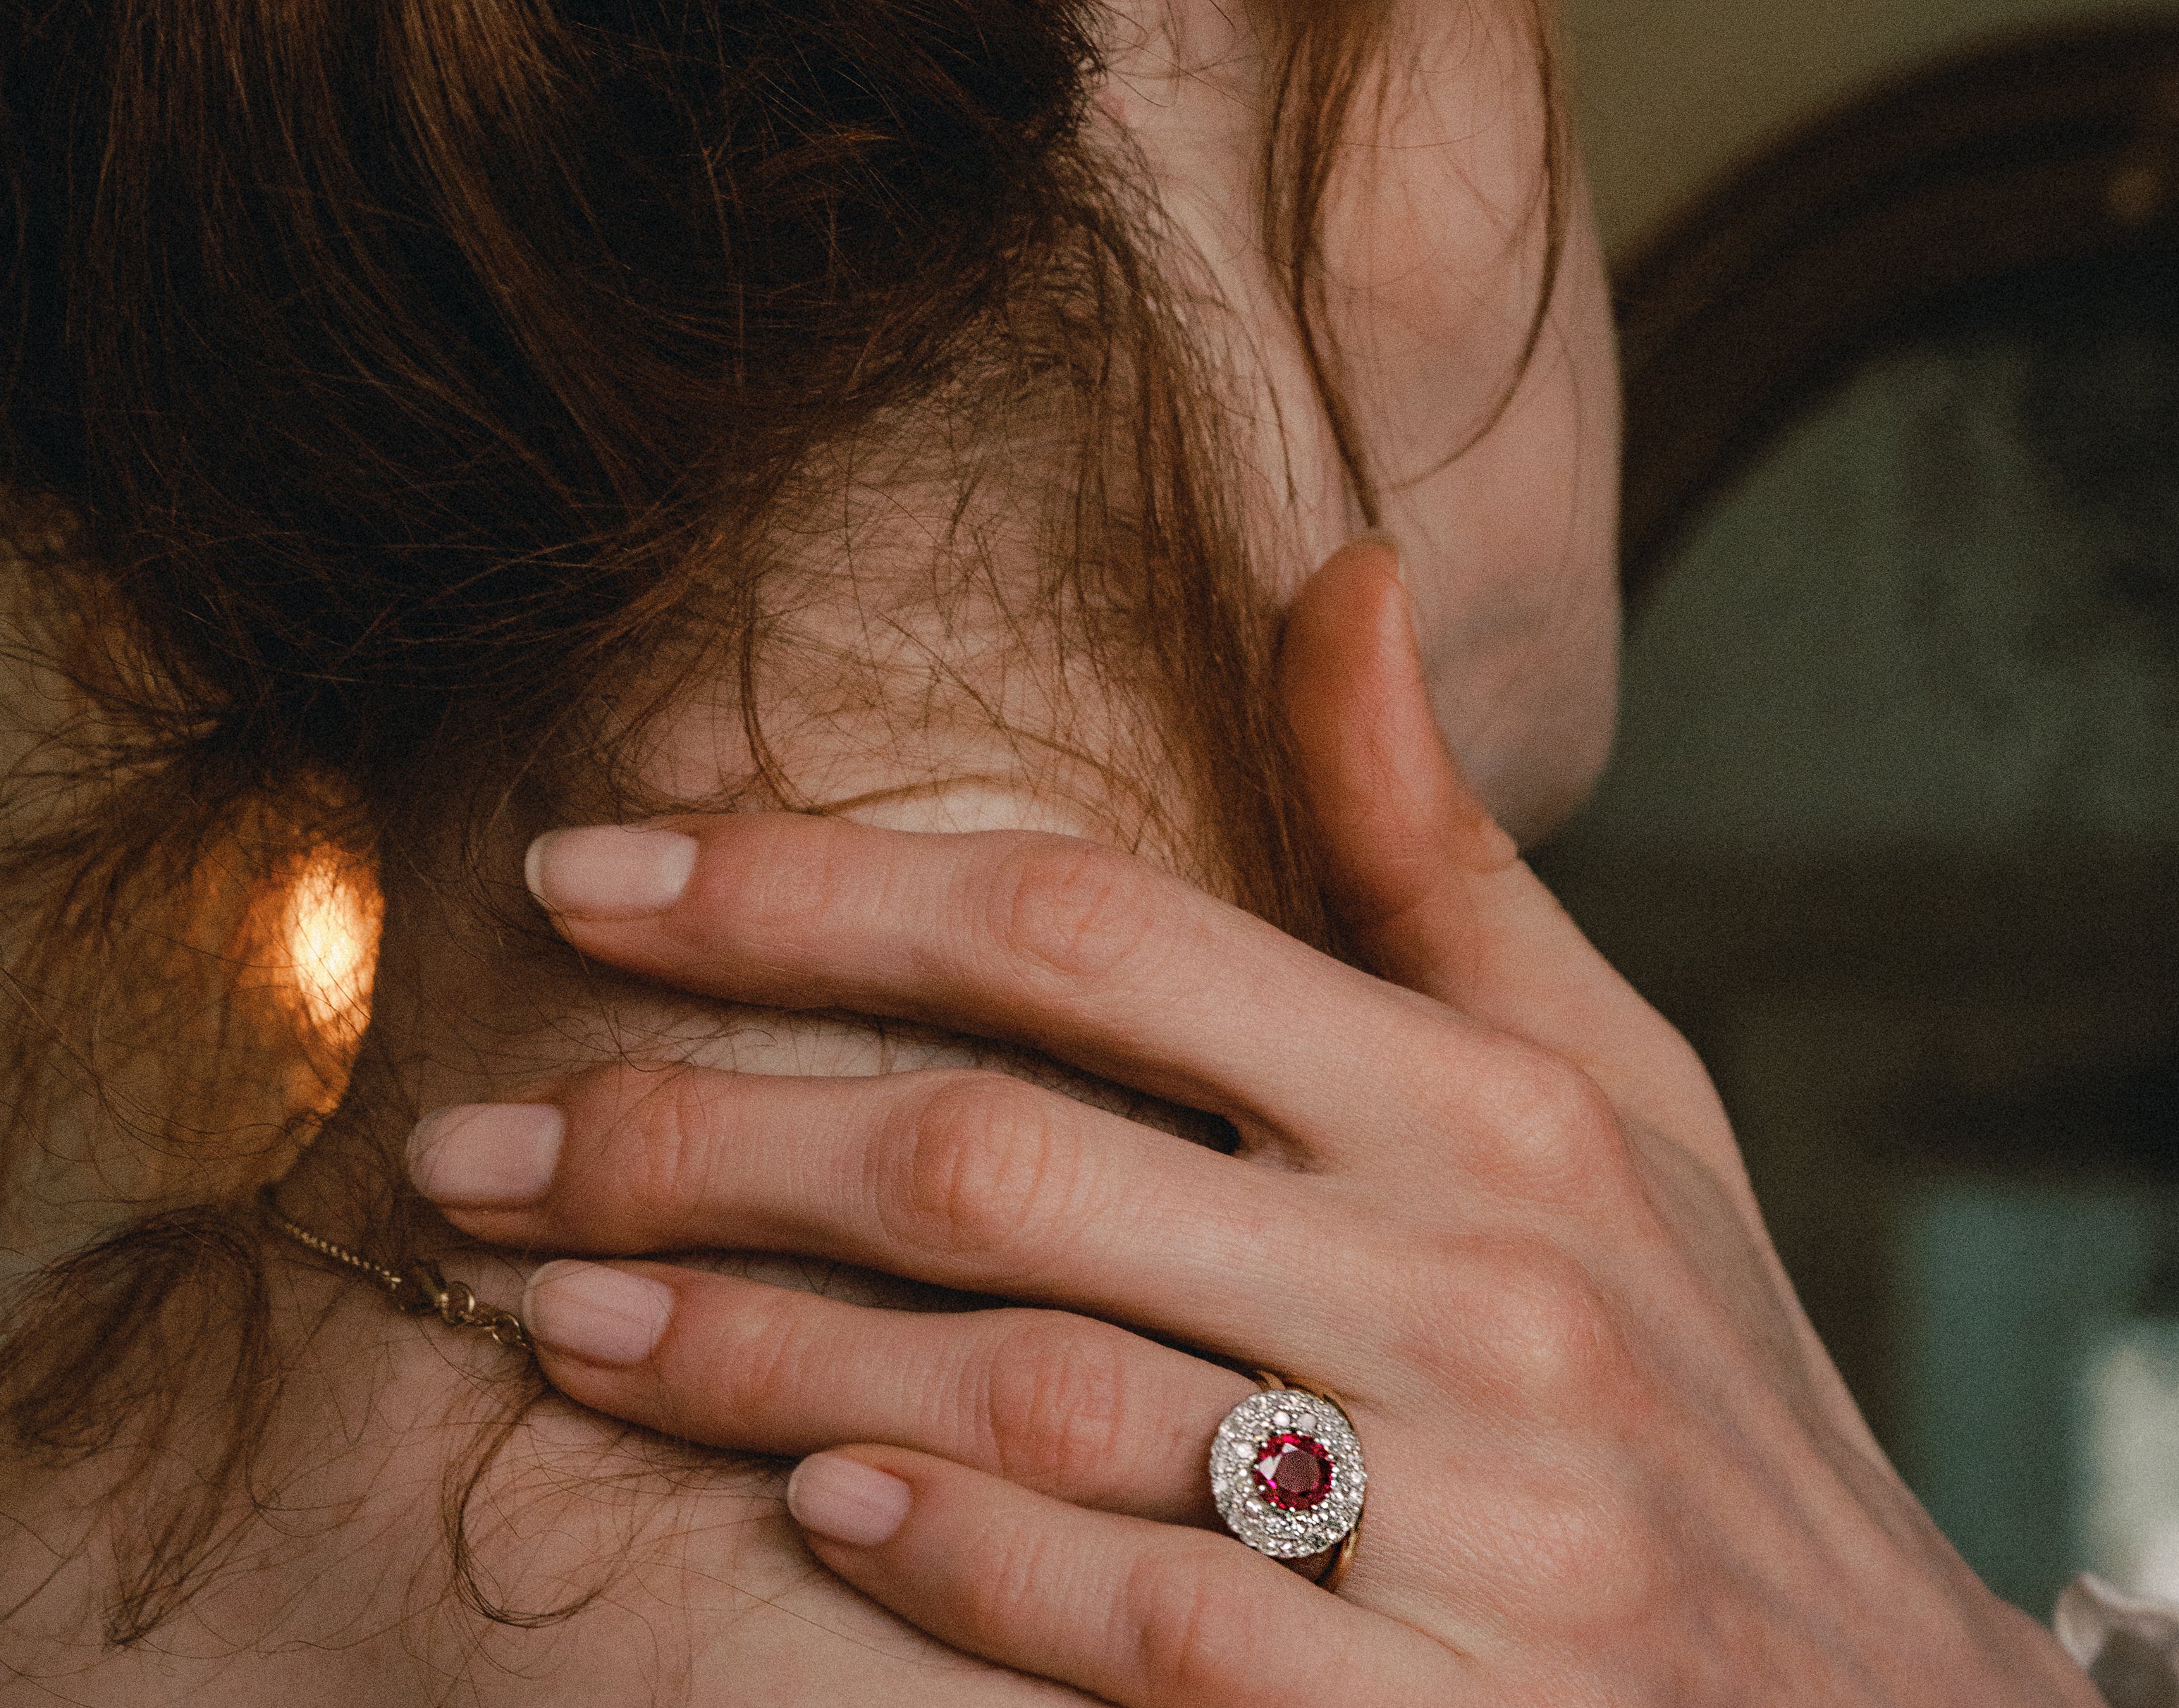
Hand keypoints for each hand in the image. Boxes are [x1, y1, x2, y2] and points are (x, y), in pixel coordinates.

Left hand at [410, 542, 2098, 1704]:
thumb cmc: (1703, 1360)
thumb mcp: (1611, 1077)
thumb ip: (1427, 845)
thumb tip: (1336, 575)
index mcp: (1487, 1100)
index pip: (1081, 936)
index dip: (806, 893)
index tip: (590, 877)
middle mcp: (1471, 1285)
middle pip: (989, 1165)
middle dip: (693, 1137)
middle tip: (475, 1138)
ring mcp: (1468, 1523)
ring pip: (1014, 1397)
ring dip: (742, 1348)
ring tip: (546, 1304)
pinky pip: (1133, 1622)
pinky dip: (943, 1554)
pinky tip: (791, 1496)